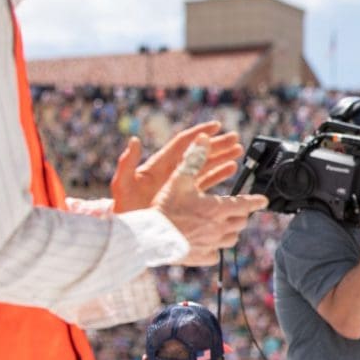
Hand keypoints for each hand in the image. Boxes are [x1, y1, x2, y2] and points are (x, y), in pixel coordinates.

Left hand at [112, 121, 242, 212]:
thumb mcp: (122, 185)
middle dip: (217, 144)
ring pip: (205, 165)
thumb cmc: (124, 208)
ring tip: (237, 152)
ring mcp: (180, 184)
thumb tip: (134, 140)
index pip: (183, 143)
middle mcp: (172, 171)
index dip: (199, 133)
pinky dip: (219, 174)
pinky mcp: (185, 196)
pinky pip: (206, 181)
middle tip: (235, 138)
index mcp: (159, 165)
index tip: (216, 126)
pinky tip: (231, 169)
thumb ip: (127, 163)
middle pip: (198, 152)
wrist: (130, 232)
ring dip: (221, 158)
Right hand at [151, 135, 267, 264]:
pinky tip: (208, 244)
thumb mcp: (179, 178)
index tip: (263, 200)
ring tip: (225, 226)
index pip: (246, 204)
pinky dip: (215, 249)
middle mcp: (219, 227)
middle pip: (241, 221)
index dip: (256, 201)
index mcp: (218, 208)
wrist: (149, 238)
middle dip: (241, 214)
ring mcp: (211, 244)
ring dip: (231, 231)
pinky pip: (215, 254)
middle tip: (237, 210)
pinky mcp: (201, 257)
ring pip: (232, 238)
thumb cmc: (165, 207)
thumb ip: (194, 158)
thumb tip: (204, 137)